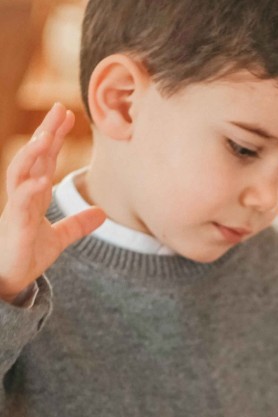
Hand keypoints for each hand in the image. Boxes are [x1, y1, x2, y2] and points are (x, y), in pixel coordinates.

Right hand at [0, 103, 104, 303]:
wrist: (11, 280)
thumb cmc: (28, 255)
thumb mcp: (59, 239)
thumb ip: (77, 224)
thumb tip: (102, 213)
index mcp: (33, 195)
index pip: (45, 160)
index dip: (55, 138)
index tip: (68, 116)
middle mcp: (23, 196)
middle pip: (33, 158)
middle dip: (46, 134)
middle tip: (59, 110)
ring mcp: (17, 210)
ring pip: (21, 174)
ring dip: (33, 155)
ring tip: (47, 137)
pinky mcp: (17, 227)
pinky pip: (22, 204)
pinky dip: (31, 191)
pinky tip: (43, 180)